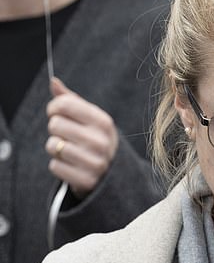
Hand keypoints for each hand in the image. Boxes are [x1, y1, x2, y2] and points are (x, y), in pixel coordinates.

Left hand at [46, 77, 118, 197]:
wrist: (113, 174)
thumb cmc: (95, 138)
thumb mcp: (89, 118)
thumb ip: (71, 100)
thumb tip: (53, 81)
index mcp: (103, 121)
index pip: (64, 104)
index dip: (54, 108)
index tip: (57, 113)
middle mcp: (101, 141)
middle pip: (55, 125)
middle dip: (56, 129)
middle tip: (66, 135)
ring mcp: (95, 162)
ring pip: (53, 146)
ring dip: (55, 148)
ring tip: (69, 150)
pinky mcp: (86, 180)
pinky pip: (54, 166)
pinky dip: (58, 165)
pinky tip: (71, 165)